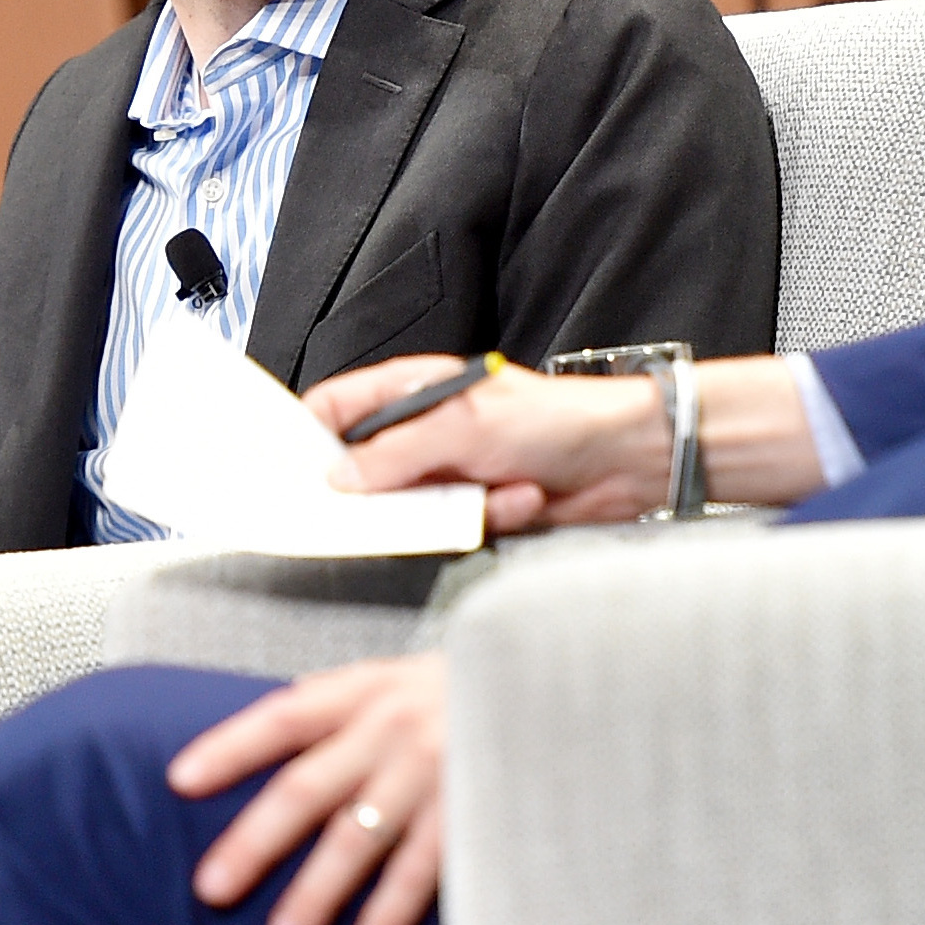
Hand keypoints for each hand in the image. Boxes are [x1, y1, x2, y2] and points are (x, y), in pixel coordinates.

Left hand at [168, 654, 448, 924]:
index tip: (179, 781)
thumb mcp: (402, 677)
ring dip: (317, 891)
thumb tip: (272, 727)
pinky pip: (424, 871)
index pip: (283, 718)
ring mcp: (435, 773)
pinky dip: (390, 913)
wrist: (566, 682)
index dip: (229, 748)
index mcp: (367, 691)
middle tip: (210, 889)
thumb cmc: (467, 692)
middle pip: (306, 789)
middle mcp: (393, 728)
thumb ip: (342, 705)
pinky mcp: (476, 813)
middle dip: (255, 843)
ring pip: (360, 839)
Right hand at [308, 352, 831, 520]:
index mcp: (411, 393)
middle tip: (401, 504)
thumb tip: (338, 478)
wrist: (628, 459)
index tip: (296, 475)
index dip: (309, 440)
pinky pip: (454, 532)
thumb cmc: (555, 419)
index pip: (335, 411)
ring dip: (453, 510)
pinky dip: (490, 519)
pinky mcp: (475, 512)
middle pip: (364, 474)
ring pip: (408, 513)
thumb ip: (393, 454)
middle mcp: (424, 433)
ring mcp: (449, 474)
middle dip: (385, 496)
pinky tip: (525, 498)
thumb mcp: (463, 427)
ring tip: (497, 488)